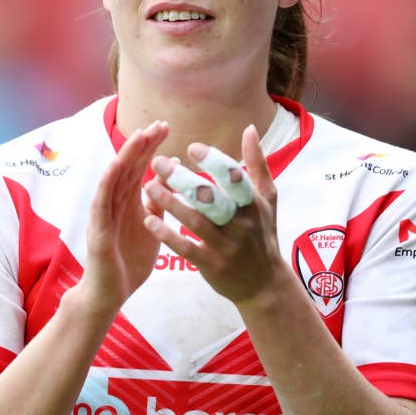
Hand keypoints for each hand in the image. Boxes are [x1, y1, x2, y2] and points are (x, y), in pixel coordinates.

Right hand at [70, 121, 169, 315]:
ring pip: (115, 179)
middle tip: (160, 124)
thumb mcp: (153, 226)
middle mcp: (115, 202)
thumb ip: (159, 202)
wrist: (111, 293)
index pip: (140, 167)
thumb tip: (172, 174)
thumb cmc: (130, 261)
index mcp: (130, 201)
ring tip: (139, 135)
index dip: (151, 146)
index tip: (166, 127)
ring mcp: (105, 213)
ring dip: (126, 156)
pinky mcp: (98, 228)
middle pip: (129, 166)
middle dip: (143, 144)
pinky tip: (115, 165)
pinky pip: (101, 201)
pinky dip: (107, 181)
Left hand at [143, 124, 289, 305]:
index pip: (234, 177)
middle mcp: (240, 223)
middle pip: (211, 198)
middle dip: (183, 179)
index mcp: (253, 203)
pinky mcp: (211, 265)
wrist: (265, 285)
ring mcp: (226, 246)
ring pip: (195, 221)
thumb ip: (256, 164)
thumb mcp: (267, 199)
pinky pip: (186, 248)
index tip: (192, 148)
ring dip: (170, 203)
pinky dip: (167, 234)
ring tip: (148, 186)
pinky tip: (148, 220)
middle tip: (157, 162)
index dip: (214, 161)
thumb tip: (250, 128)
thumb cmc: (262, 234)